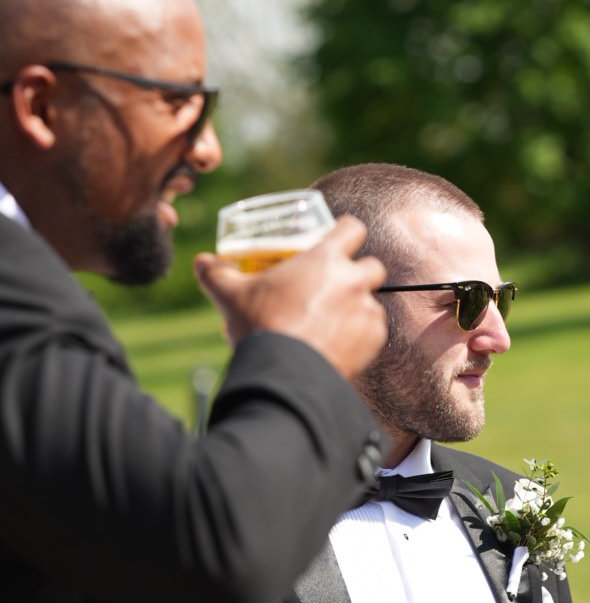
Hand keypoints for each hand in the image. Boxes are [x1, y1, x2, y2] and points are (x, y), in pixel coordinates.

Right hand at [194, 217, 387, 381]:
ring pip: (372, 301)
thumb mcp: (231, 296)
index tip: (337, 241)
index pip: (352, 228)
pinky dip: (360, 335)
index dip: (346, 232)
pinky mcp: (374, 340)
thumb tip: (202, 262)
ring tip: (331, 322)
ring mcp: (367, 311)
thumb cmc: (261, 327)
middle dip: (358, 273)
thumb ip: (216, 274)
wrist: (286, 374)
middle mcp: (353, 280)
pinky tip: (338, 343)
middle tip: (334, 286)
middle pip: (372, 265)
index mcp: (325, 259)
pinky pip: (374, 331)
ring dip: (357, 307)